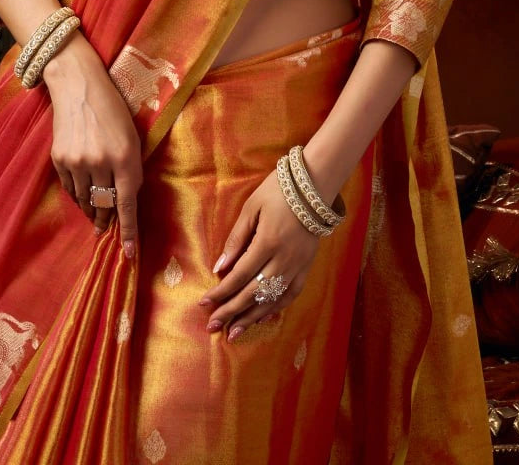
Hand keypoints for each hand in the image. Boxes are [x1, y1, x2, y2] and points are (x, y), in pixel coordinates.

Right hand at [43, 33, 142, 258]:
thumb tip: (125, 201)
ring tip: (95, 210)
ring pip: (86, 201)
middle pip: (105, 207)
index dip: (128, 232)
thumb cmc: (113, 110)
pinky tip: (82, 191)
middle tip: (107, 230)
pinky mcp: (60, 160)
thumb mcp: (132, 137)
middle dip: (107, 222)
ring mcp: (77, 162)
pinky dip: (78, 195)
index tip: (129, 254)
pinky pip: (71, 189)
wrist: (78, 86)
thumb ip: (131, 169)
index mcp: (125, 157)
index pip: (128, 205)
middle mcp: (101, 162)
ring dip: (92, 209)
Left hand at [198, 169, 323, 340]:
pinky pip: (290, 294)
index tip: (204, 303)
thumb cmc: (277, 191)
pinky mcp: (307, 267)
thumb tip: (220, 267)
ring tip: (233, 332)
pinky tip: (262, 319)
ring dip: (251, 318)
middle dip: (231, 311)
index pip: (239, 275)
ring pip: (272, 299)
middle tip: (212, 326)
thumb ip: (236, 238)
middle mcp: (284, 260)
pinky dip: (275, 309)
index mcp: (268, 243)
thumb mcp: (251, 208)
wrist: (314, 186)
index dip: (221, 291)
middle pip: (253, 293)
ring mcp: (298, 266)